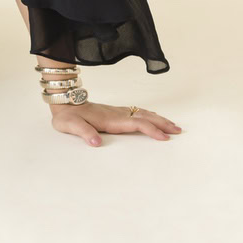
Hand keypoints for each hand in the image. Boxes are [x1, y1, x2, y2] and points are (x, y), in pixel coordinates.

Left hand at [49, 101, 181, 147]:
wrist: (64, 101)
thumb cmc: (68, 115)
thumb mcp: (71, 125)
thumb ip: (83, 132)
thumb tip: (95, 142)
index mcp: (111, 119)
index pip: (136, 124)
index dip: (150, 130)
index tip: (164, 137)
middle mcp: (117, 114)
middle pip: (144, 117)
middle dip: (162, 123)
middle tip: (178, 130)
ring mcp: (117, 112)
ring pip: (142, 113)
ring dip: (158, 119)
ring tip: (173, 125)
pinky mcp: (115, 112)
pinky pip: (137, 113)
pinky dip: (150, 116)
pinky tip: (154, 118)